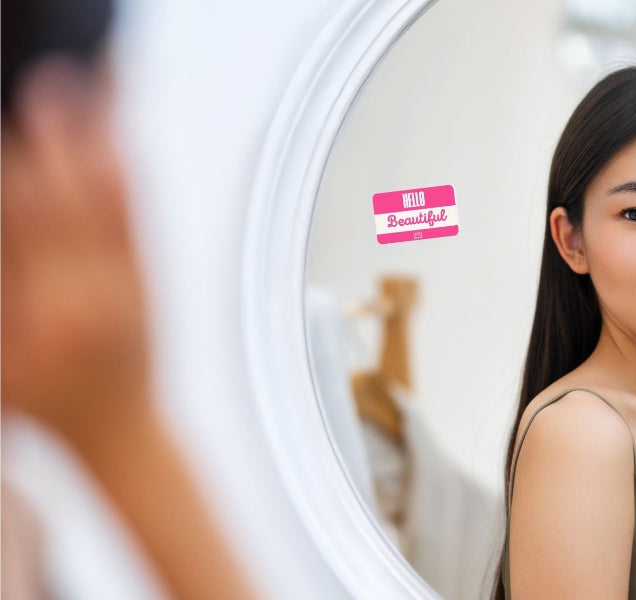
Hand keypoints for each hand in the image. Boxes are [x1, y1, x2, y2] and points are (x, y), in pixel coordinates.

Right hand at [0, 80, 152, 443]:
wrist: (122, 428)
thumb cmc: (49, 405)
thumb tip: (3, 240)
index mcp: (51, 314)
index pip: (28, 229)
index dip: (17, 179)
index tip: (10, 145)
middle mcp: (95, 292)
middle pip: (74, 204)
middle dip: (55, 146)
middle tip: (45, 93)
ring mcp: (129, 282)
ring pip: (113, 204)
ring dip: (97, 145)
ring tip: (86, 93)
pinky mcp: (151, 279)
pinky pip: (140, 221)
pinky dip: (127, 177)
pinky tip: (118, 141)